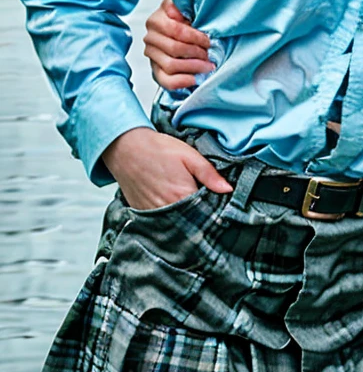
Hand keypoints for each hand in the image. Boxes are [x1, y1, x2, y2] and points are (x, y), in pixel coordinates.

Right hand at [100, 127, 232, 210]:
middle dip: (202, 218)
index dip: (215, 211)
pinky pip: (160, 221)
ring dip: (185, 220)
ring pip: (175, 223)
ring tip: (194, 211)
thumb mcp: (190, 156)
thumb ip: (210, 174)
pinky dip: (170, 218)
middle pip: (191, 221)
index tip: (223, 209)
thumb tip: (229, 189)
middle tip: (210, 210)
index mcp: (182, 195)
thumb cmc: (159, 149)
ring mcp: (152, 213)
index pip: (206, 213)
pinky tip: (175, 210)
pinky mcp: (141, 212)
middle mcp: (166, 209)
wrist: (125, 148)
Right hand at [144, 0, 213, 89]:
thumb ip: (185, 4)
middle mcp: (150, 38)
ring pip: (170, 65)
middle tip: (210, 54)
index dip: (195, 37)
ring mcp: (152, 55)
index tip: (209, 41)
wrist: (184, 33)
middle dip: (197, 52)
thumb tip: (182, 9)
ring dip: (193, 67)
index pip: (176, 30)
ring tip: (208, 66)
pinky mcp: (156, 70)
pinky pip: (166, 80)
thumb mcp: (187, 7)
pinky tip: (196, 79)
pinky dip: (182, 81)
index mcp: (156, 20)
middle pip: (174, 48)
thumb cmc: (188, 20)